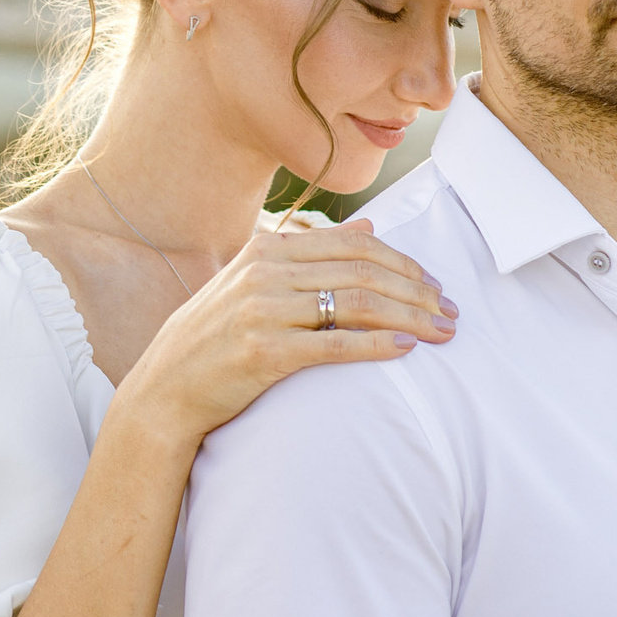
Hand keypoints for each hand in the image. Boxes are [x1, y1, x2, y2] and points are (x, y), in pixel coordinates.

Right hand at [110, 220, 454, 449]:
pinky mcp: (265, 352)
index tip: (435, 285)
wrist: (165, 389)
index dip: (403, 263)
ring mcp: (263, 311)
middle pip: (362, 271)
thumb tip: (369, 227)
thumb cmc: (215, 337)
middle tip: (451, 311)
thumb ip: (312, 253)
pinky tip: (406, 350)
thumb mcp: (256, 281)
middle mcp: (265, 272)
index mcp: (267, 249)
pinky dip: (377, 345)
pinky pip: (335, 344)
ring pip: (357, 304)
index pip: (354, 245)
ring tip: (441, 332)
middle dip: (416, 291)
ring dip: (409, 317)